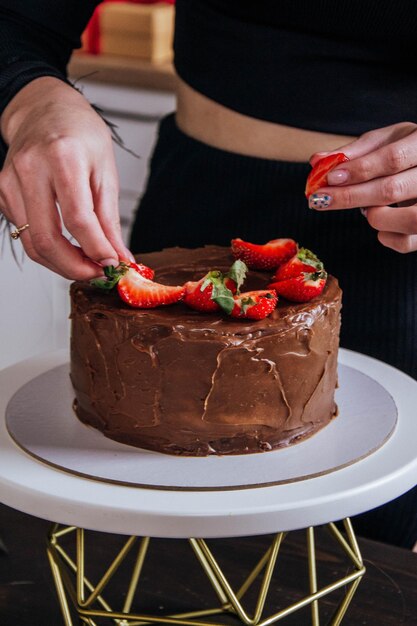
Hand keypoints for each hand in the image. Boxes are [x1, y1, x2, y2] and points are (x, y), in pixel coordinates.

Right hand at [0, 77, 133, 278]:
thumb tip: (118, 257)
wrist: (45, 109)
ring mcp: (9, 181)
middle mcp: (30, 168)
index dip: (96, 251)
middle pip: (47, 239)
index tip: (112, 266)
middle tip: (97, 274)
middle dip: (74, 267)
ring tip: (85, 263)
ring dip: (60, 263)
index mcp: (62, 157)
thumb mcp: (106, 172)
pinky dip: (47, 247)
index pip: (78, 220)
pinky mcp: (1, 192)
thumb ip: (109, 220)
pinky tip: (65, 243)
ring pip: (31, 243)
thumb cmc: (79, 134)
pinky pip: (24, 233)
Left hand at [308, 122, 416, 252]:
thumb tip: (317, 161)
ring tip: (365, 209)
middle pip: (392, 190)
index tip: (329, 177)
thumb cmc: (409, 151)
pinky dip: (387, 237)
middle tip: (321, 199)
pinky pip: (409, 242)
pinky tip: (380, 224)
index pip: (392, 158)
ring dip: (376, 217)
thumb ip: (355, 152)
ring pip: (407, 220)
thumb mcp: (388, 141)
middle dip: (350, 196)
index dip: (359, 169)